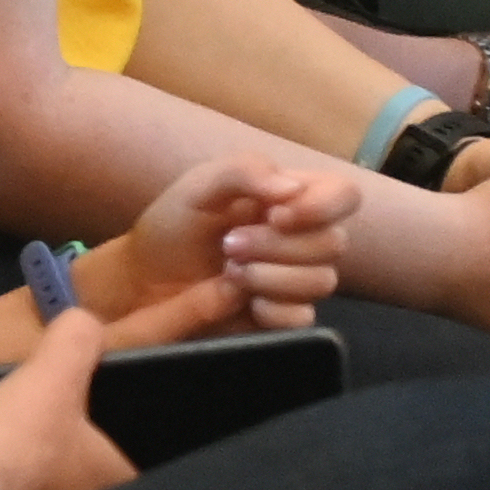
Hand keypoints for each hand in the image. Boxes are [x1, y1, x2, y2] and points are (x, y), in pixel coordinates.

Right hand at [0, 304, 134, 489]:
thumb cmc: (23, 434)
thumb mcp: (55, 371)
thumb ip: (76, 340)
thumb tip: (85, 318)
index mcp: (120, 480)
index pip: (148, 468)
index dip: (132, 446)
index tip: (118, 426)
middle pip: (104, 484)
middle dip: (90, 463)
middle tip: (73, 433)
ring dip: (53, 479)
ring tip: (36, 450)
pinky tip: (5, 471)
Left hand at [82, 157, 342, 340]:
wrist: (144, 278)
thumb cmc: (174, 224)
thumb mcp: (198, 185)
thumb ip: (243, 172)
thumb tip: (293, 188)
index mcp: (292, 198)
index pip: (345, 194)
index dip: (322, 206)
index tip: (275, 214)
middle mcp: (305, 238)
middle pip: (334, 243)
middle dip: (275, 245)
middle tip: (228, 245)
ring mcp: (299, 280)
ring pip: (323, 281)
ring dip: (268, 276)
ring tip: (227, 271)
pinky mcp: (286, 317)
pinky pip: (303, 317)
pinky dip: (268, 308)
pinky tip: (237, 299)